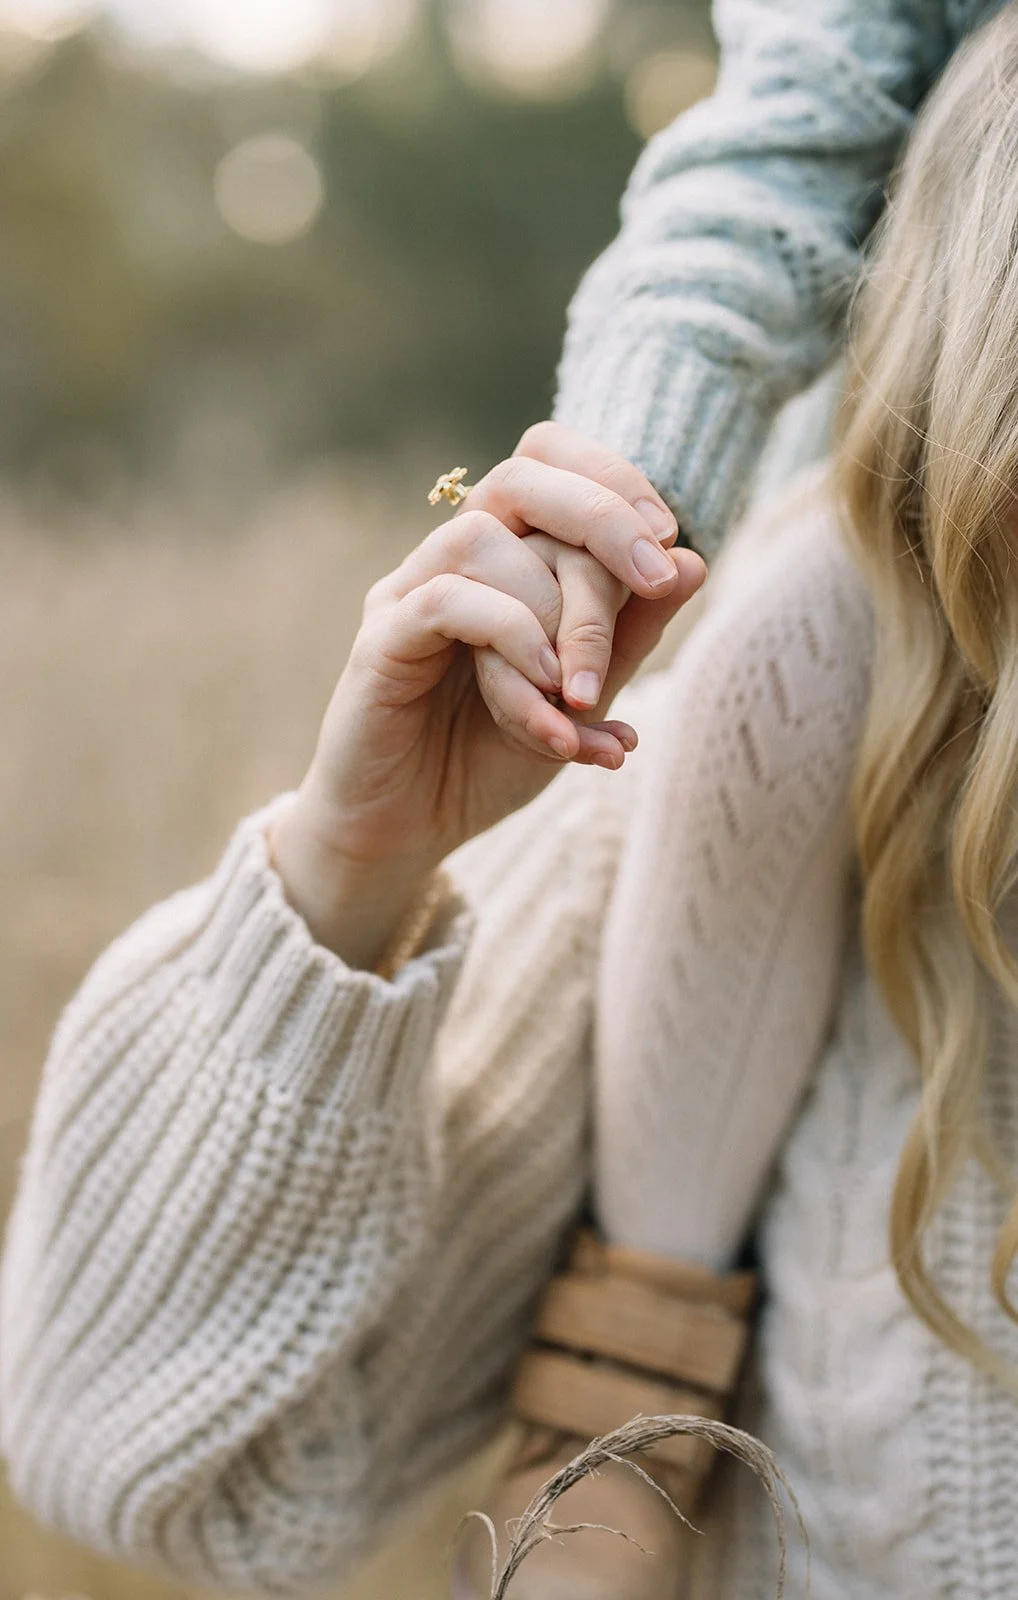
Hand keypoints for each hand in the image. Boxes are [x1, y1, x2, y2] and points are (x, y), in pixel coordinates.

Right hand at [270, 424, 704, 963]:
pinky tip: (545, 686)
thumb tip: (695, 563)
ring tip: (579, 684)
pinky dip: (509, 633)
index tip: (667, 540)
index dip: (611, 478)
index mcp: (500, 558)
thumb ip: (627, 634)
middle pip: (519, 478)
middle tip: (653, 576)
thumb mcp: (580, 697)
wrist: (409, 832)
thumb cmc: (487, 758)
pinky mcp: (379, 641)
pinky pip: (445, 600)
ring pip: (482, 538)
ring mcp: (407, 594)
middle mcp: (450, 560)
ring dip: (554, 607)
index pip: (546, 460)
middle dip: (600, 517)